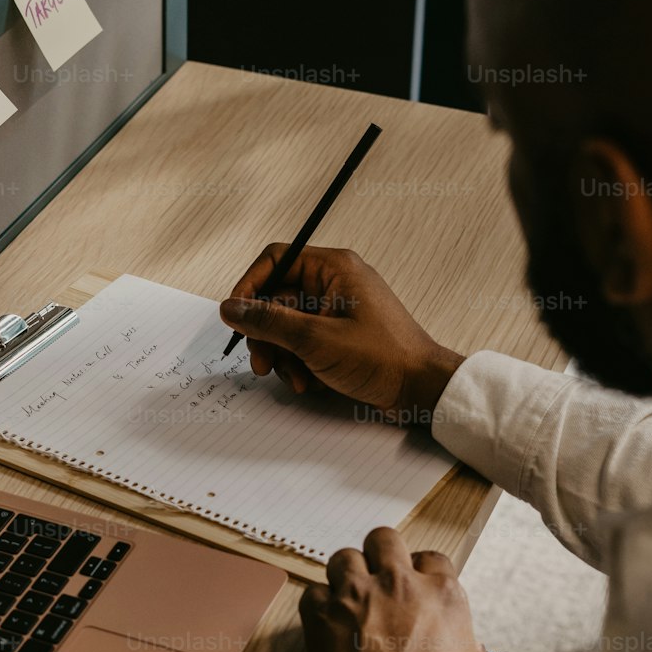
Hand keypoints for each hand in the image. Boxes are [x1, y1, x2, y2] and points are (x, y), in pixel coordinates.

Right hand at [219, 245, 464, 422]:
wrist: (421, 390)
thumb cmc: (383, 358)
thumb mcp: (315, 339)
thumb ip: (268, 322)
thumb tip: (231, 307)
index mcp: (333, 268)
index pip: (275, 260)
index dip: (249, 286)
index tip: (235, 315)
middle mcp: (335, 284)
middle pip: (277, 299)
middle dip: (266, 335)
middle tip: (262, 363)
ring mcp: (337, 311)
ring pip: (287, 326)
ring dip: (284, 356)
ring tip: (296, 379)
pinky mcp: (340, 336)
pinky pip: (304, 343)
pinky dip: (300, 364)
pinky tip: (311, 382)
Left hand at [299, 527, 497, 651]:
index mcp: (442, 596)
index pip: (433, 558)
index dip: (423, 574)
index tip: (418, 593)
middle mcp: (399, 585)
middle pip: (384, 539)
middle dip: (381, 554)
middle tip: (379, 580)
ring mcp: (357, 596)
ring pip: (344, 556)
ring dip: (346, 574)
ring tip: (349, 599)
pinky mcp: (322, 616)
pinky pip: (314, 592)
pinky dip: (318, 605)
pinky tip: (326, 623)